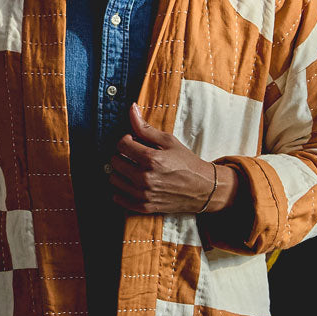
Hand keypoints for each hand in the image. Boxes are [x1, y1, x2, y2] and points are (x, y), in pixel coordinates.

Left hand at [110, 104, 237, 214]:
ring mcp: (143, 194)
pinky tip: (129, 183)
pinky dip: (120, 190)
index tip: (134, 142)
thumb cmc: (186, 162)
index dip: (126, 139)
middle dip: (121, 155)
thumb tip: (131, 108)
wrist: (202, 188)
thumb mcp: (169, 141)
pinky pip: (118, 198)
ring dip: (119, 172)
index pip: (121, 144)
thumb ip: (146, 127)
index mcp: (151, 159)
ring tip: (131, 168)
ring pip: (114, 179)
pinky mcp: (144, 207)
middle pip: (115, 162)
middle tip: (133, 155)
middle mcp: (145, 178)